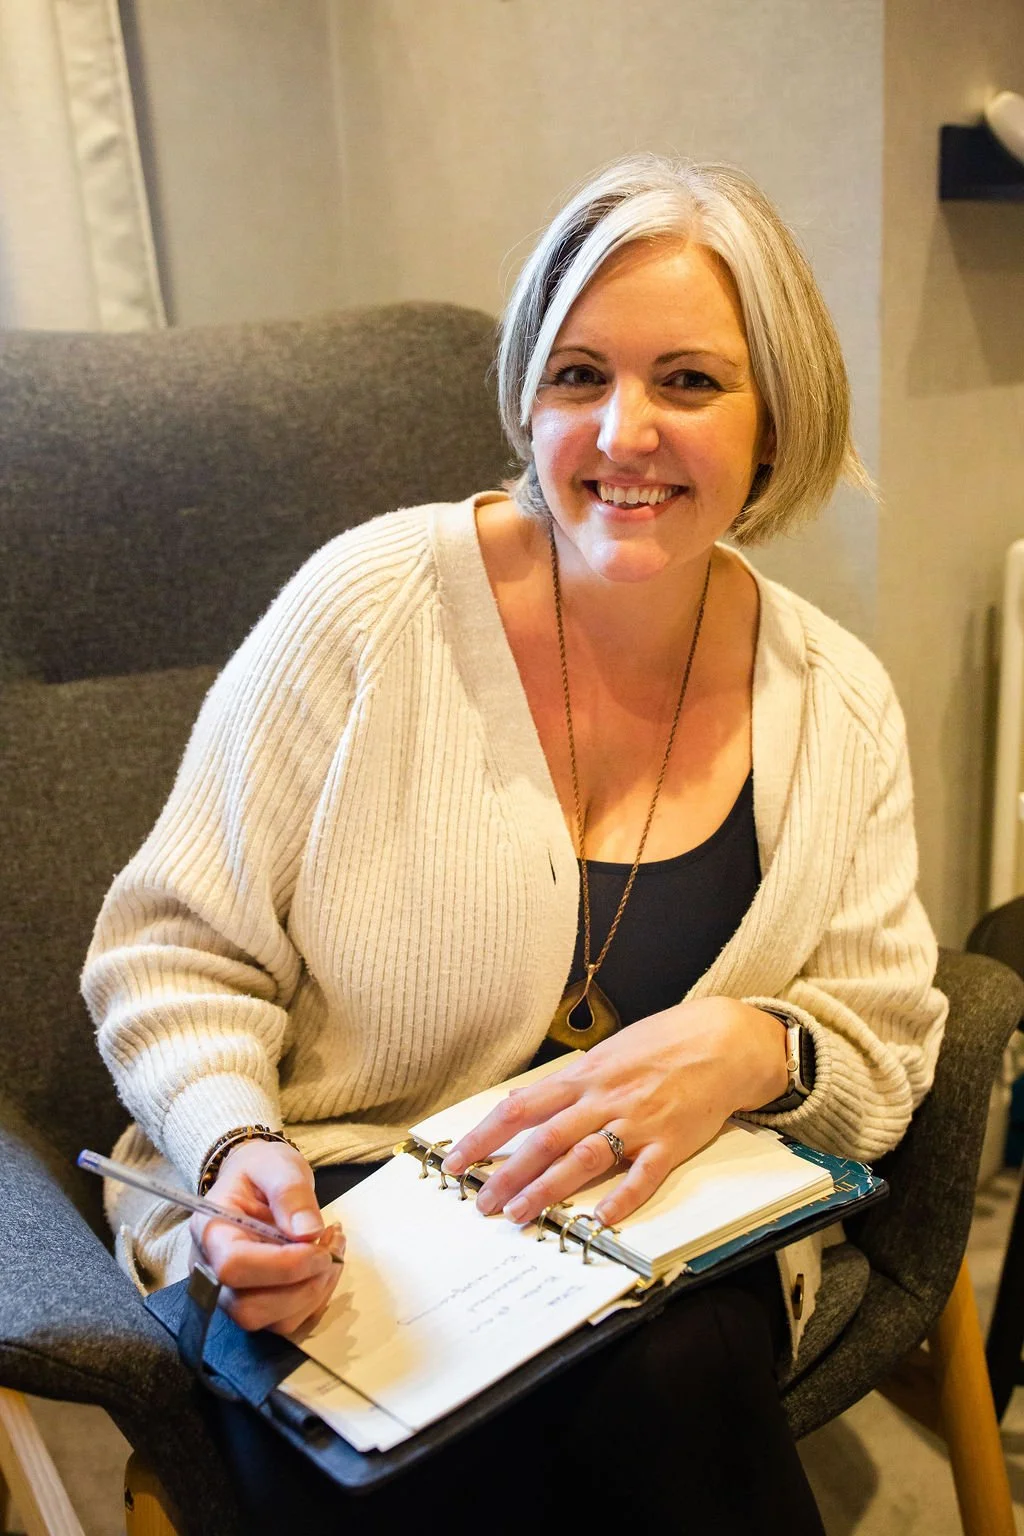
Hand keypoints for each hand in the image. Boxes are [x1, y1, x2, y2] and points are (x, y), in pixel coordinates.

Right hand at [189, 1139, 344, 1334]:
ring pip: (273, 1322)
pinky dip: (318, 1297)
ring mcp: (232, 1296)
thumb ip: (290, 1191)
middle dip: (303, 1285)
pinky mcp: (257, 1305)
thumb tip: (307, 1231)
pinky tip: (325, 1263)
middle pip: (249, 1308)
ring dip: (316, 1291)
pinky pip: (290, 1321)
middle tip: (331, 1245)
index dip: (282, 1264)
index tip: (317, 1243)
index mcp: (210, 1232)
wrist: (257, 1181)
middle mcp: (212, 1273)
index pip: (234, 1266)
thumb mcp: (277, 1165)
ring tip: (333, 1248)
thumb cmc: (261, 1171)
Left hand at [441, 999, 788, 1228]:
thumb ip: (570, 1083)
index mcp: (583, 1077)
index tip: (456, 1162)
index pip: (520, 1108)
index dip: (484, 1137)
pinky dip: (623, 1197)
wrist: (720, 1039)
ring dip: (549, 1188)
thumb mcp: (606, 1054)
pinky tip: (602, 1219)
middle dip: (508, 1174)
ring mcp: (637, 1120)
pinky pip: (644, 1173)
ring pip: (584, 1157)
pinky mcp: (670, 1141)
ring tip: (522, 1214)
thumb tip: (526, 1106)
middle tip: (482, 1203)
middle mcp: (603, 1099)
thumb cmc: (661, 1044)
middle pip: (544, 1139)